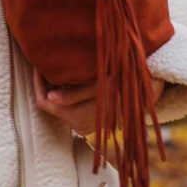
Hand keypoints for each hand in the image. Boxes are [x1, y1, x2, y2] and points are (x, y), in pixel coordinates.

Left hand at [33, 68, 165, 137]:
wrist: (149, 89)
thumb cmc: (124, 84)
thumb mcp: (99, 86)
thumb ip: (73, 94)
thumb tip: (49, 97)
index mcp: (78, 118)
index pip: (44, 102)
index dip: (38, 83)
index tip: (37, 64)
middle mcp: (79, 125)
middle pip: (49, 103)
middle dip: (45, 83)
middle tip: (44, 62)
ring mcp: (83, 123)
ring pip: (58, 103)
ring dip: (55, 86)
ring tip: (56, 66)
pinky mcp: (88, 118)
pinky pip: (68, 104)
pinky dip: (65, 90)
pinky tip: (69, 75)